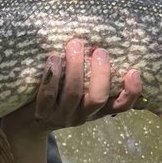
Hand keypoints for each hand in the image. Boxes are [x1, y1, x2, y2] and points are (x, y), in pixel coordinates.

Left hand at [5, 40, 141, 134]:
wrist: (27, 122)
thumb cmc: (59, 97)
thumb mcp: (80, 90)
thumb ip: (91, 75)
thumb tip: (101, 40)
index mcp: (97, 109)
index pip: (121, 106)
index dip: (131, 92)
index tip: (134, 71)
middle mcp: (82, 115)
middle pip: (98, 98)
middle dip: (101, 74)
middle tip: (99, 51)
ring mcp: (62, 116)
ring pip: (72, 94)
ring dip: (75, 68)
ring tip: (74, 45)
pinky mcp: (41, 114)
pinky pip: (47, 95)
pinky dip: (52, 75)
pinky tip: (53, 58)